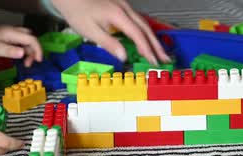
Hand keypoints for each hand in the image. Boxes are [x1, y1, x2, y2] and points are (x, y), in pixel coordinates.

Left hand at [0, 25, 42, 66]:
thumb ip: (10, 51)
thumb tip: (23, 53)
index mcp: (13, 34)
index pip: (32, 39)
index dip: (38, 50)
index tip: (38, 60)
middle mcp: (14, 32)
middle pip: (31, 39)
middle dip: (34, 51)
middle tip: (29, 62)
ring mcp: (11, 34)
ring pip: (26, 41)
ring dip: (28, 51)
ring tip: (24, 62)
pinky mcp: (8, 37)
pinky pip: (20, 42)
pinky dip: (23, 50)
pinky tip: (18, 57)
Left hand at [51, 0, 169, 63]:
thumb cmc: (76, 12)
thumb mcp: (89, 31)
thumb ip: (108, 43)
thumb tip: (124, 56)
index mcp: (118, 15)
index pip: (138, 35)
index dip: (147, 49)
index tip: (154, 62)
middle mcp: (125, 9)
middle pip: (146, 28)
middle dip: (156, 45)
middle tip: (165, 59)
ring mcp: (124, 6)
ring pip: (144, 23)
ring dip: (153, 39)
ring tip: (160, 53)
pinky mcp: (121, 6)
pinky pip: (138, 20)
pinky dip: (145, 32)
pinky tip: (146, 40)